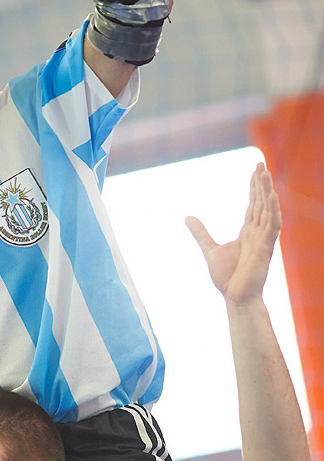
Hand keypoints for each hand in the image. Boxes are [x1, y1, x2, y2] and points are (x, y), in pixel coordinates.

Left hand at [185, 163, 280, 306]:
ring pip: (267, 210)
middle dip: (261, 183)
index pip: (253, 204)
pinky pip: (272, 226)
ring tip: (265, 173)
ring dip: (267, 191)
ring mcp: (263, 240)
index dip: (254, 188)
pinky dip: (273, 211)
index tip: (256, 170)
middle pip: (261, 202)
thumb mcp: (210, 249)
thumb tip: (187, 217)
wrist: (236, 297)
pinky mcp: (265, 248)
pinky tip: (272, 197)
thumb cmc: (228, 277)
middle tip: (261, 163)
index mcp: (248, 232)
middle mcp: (258, 233)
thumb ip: (201, 233)